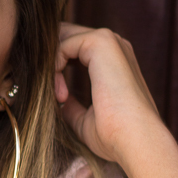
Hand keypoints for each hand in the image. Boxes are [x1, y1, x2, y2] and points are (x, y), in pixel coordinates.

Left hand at [54, 22, 167, 170]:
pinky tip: (61, 94)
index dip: (52, 67)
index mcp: (112, 60)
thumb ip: (71, 106)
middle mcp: (113, 45)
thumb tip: (58, 102)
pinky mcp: (101, 42)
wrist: (135, 141)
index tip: (53, 98)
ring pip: (61, 39)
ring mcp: (109, 41)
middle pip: (63, 36)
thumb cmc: (114, 136)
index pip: (70, 48)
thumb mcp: (85, 119)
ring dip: (49, 66)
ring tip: (56, 96)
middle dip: (45, 60)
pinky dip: (54, 68)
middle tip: (42, 89)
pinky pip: (62, 45)